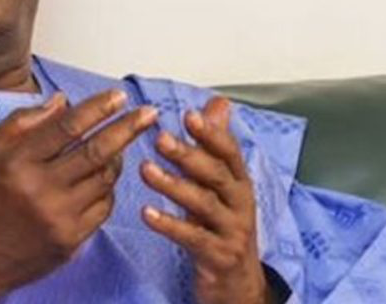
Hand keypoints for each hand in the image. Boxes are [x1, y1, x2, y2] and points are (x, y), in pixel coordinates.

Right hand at [0, 89, 157, 302]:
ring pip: (104, 180)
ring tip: (121, 143)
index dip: (98, 108)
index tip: (119, 96)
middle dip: (128, 128)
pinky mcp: (70, 241)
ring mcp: (59, 218)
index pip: (68, 127)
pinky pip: (103, 208)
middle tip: (150, 113)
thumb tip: (62, 101)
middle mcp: (41, 190)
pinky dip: (108, 188)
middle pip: (96, 151)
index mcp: (17, 162)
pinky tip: (104, 177)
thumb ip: (23, 123)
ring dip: (118, 157)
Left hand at [139, 97, 269, 303]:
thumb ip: (216, 144)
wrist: (238, 283)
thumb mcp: (223, 185)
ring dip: (174, 185)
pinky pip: (193, 238)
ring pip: (204, 204)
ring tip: (145, 170)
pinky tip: (146, 213)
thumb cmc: (223, 225)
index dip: (211, 133)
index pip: (229, 152)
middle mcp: (239, 203)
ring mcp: (231, 230)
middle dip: (189, 155)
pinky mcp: (218, 256)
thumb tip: (218, 103)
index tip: (188, 115)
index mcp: (238, 181)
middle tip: (160, 139)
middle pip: (216, 174)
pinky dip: (170, 224)